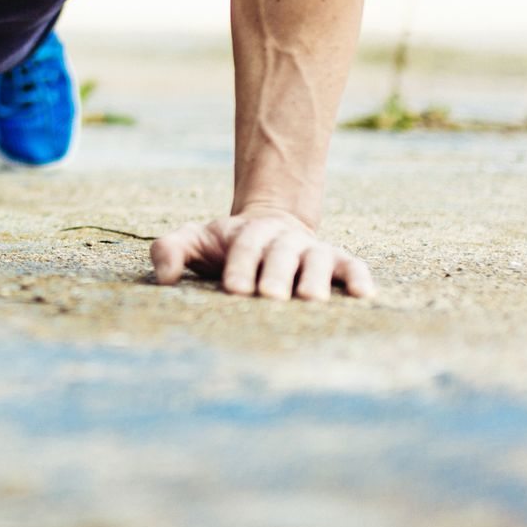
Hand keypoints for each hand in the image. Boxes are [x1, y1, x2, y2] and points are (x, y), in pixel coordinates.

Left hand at [150, 209, 372, 300]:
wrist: (270, 226)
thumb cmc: (226, 245)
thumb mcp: (195, 240)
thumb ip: (171, 250)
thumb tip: (163, 278)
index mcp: (248, 233)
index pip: (244, 246)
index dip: (240, 265)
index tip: (233, 289)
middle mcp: (283, 239)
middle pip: (282, 253)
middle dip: (276, 274)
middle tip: (270, 297)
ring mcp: (312, 250)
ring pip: (317, 260)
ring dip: (315, 278)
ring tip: (311, 300)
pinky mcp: (337, 262)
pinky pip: (352, 265)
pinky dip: (358, 277)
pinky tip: (362, 295)